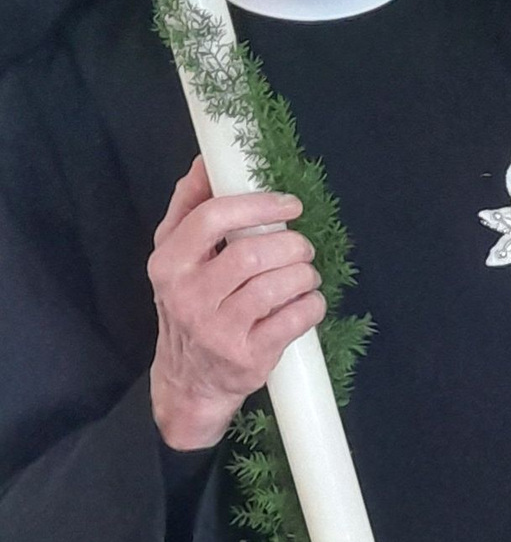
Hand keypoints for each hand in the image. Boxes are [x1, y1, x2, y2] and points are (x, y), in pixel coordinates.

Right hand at [147, 157, 322, 449]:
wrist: (190, 381)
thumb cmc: (192, 304)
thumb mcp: (178, 258)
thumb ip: (191, 207)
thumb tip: (205, 160)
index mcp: (168, 264)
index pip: (212, 218)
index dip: (260, 204)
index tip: (290, 205)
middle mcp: (187, 297)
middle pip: (254, 252)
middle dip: (292, 245)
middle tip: (301, 249)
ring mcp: (217, 330)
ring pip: (280, 284)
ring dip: (305, 274)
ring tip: (302, 276)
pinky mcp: (248, 357)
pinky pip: (297, 317)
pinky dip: (312, 304)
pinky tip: (304, 303)